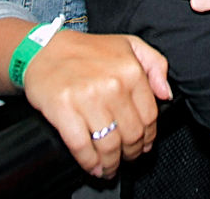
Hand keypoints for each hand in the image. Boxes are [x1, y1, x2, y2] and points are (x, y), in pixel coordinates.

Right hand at [23, 30, 170, 178]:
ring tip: (109, 166)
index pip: (149, 117)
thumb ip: (155, 64)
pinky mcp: (64, 110)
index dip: (147, 136)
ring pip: (109, 146)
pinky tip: (92, 165)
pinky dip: (89, 163)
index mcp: (130, 70)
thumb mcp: (127, 44)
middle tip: (125, 156)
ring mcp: (87, 98)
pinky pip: (82, 148)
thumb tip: (166, 93)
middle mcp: (112, 84)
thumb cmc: (85, 50)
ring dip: (111, 163)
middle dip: (130, 152)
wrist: (43, 48)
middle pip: (131, 135)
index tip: (142, 144)